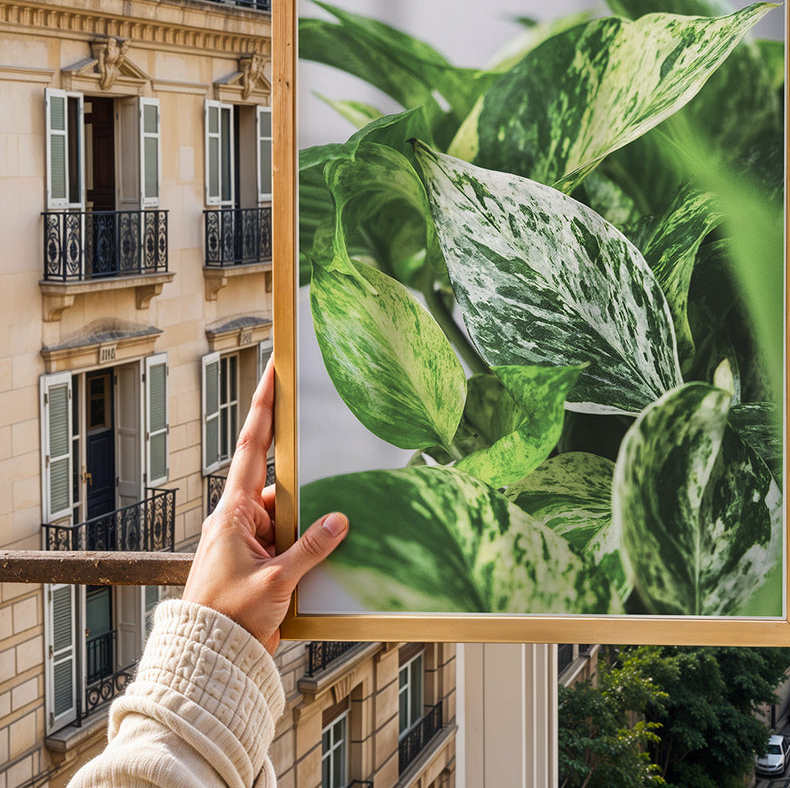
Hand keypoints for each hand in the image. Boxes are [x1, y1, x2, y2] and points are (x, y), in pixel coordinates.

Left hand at [183, 356, 348, 652]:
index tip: (274, 372)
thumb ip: (310, 548)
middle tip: (328, 446)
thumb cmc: (227, 617)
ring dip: (310, 519)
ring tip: (333, 526)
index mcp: (233, 511)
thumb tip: (339, 519)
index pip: (253, 447)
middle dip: (306, 473)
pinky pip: (290, 538)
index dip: (264, 407)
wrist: (208, 659)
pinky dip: (308, 542)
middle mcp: (238, 519)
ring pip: (289, 512)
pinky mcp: (258, 561)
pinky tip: (328, 550)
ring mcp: (248, 540)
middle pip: (280, 481)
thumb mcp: (275, 580)